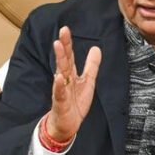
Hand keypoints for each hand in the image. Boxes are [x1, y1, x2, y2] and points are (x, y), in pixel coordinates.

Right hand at [46, 26, 101, 142]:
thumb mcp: (87, 82)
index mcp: (71, 74)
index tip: (66, 29)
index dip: (68, 43)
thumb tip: (96, 48)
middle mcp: (64, 80)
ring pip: (60, 73)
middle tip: (62, 31)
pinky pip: (59, 93)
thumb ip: (91, 66)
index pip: (69, 56)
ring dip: (60, 60)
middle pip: (64, 60)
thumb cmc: (74, 102)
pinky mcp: (60, 103)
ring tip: (58, 46)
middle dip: (63, 46)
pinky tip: (59, 77)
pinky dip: (59, 86)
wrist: (66, 125)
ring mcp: (61, 91)